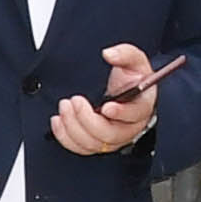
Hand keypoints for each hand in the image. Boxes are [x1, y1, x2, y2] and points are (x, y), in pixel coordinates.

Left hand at [51, 41, 164, 158]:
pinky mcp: (98, 142)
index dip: (121, 113)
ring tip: (65, 107)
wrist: (126, 91)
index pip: (134, 115)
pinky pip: (81, 148)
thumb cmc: (133, 78)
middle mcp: (129, 127)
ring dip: (73, 128)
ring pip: (93, 144)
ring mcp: (113, 138)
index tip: (106, 106)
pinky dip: (65, 137)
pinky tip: (58, 121)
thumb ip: (124, 53)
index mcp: (142, 107)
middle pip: (110, 134)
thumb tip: (109, 54)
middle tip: (75, 101)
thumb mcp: (134, 61)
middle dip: (87, 119)